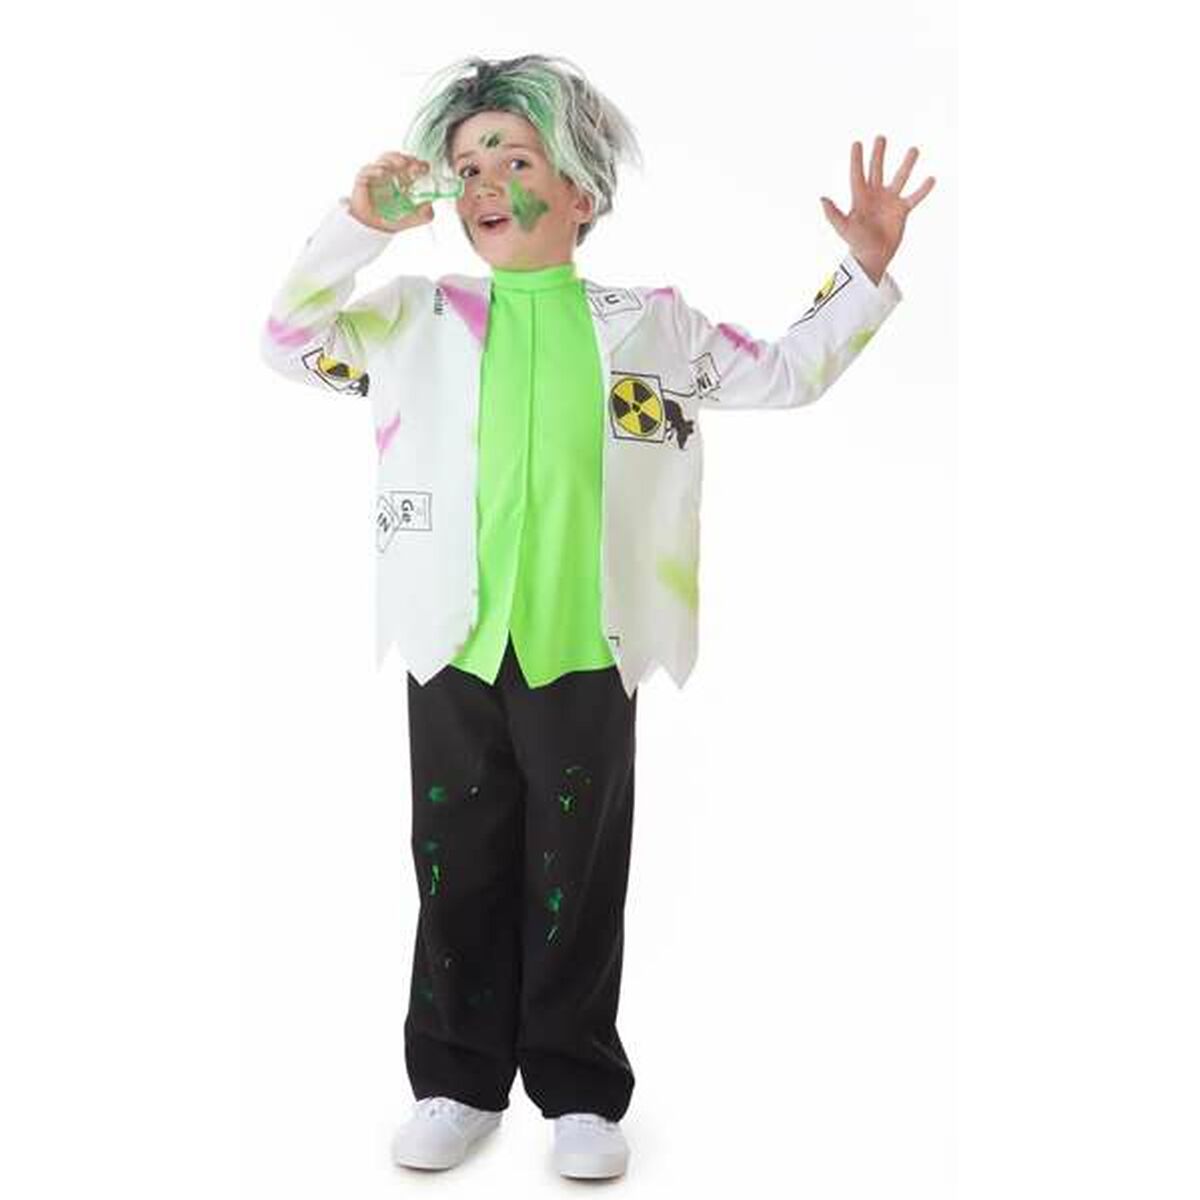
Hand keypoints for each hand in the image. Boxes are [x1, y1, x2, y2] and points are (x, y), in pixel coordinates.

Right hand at [348, 152, 436, 232]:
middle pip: (397, 157)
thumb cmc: (392, 218)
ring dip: (392, 160)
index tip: (425, 168)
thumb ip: (425, 213)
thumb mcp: (414, 218)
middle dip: (406, 158)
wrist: (374, 228)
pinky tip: (382, 172)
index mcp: (402, 178)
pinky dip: (375, 169)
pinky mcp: (363, 180)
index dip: (418, 163)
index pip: (411, 164)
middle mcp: (390, 173)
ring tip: (399, 165)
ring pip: (383, 159)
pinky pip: (367, 170)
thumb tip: (430, 206)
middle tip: (412, 164)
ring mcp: (376, 175)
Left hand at [820, 136, 934, 282]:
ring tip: (914, 149)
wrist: (872, 257)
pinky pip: (914, 197)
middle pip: (877, 170)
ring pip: (900, 178)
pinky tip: (931, 178)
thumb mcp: (843, 228)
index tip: (857, 143)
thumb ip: (833, 213)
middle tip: (881, 138)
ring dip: (907, 164)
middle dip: (879, 154)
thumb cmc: (856, 242)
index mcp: (860, 197)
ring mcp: (890, 201)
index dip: (856, 159)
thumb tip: (822, 198)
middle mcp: (875, 195)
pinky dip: (923, 189)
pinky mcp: (902, 211)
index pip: (857, 174)